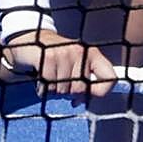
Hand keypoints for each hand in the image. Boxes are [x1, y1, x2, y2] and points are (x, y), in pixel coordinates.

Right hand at [2, 29, 116, 99]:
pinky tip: (41, 77)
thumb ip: (84, 82)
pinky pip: (49, 86)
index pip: (110, 77)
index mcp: (92, 54)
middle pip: (81, 90)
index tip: (89, 97)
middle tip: (60, 83)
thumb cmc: (57, 57)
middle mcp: (81, 51)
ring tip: (50, 78)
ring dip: (54, 91)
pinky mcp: (49, 57)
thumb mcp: (75, 65)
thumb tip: (81, 101)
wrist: (32, 40)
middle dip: (68, 93)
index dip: (103, 92)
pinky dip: (42, 89)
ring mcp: (65, 53)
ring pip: (63, 90)